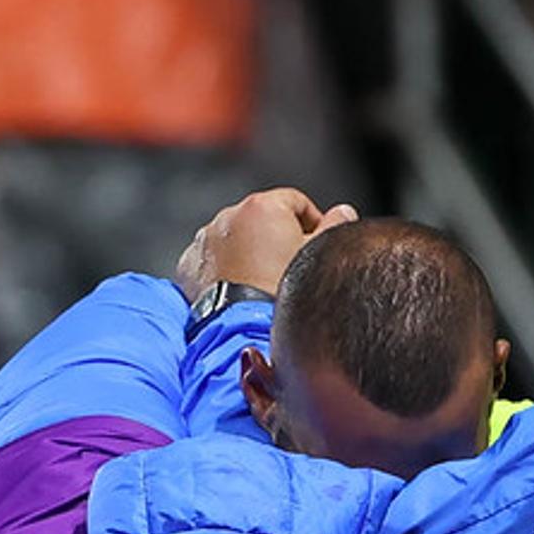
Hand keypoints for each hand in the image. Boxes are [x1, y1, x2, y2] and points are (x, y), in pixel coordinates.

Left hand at [175, 188, 358, 300]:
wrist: (242, 332)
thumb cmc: (282, 295)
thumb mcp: (320, 258)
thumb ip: (335, 226)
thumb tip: (344, 212)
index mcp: (263, 207)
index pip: (295, 201)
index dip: (312, 221)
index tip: (316, 243)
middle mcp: (229, 216)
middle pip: (262, 218)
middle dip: (276, 237)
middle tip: (290, 267)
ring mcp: (206, 240)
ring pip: (235, 237)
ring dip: (248, 251)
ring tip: (263, 281)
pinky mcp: (190, 264)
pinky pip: (212, 259)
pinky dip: (224, 268)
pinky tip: (240, 288)